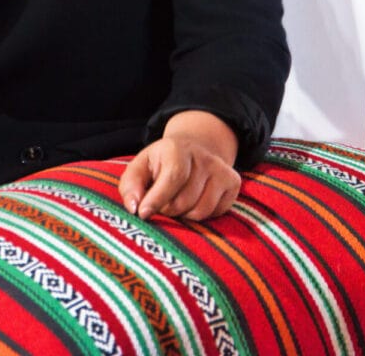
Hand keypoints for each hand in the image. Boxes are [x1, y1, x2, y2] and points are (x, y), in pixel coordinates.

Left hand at [118, 111, 240, 221]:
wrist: (193, 149)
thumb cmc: (161, 164)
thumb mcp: (141, 167)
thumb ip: (131, 186)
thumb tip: (134, 208)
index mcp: (177, 149)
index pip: (172, 177)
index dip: (157, 199)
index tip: (143, 214)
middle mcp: (203, 156)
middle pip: (184, 200)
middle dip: (168, 209)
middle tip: (162, 202)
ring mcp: (220, 169)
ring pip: (200, 210)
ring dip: (184, 215)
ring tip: (177, 201)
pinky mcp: (233, 182)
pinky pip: (215, 213)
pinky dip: (201, 215)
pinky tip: (195, 201)